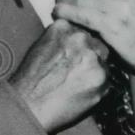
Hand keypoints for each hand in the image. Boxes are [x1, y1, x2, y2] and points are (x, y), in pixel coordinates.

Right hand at [9, 19, 108, 133]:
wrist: (27, 107)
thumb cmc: (28, 82)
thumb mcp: (40, 46)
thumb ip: (63, 38)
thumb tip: (75, 39)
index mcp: (63, 28)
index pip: (84, 28)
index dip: (81, 44)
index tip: (75, 53)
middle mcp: (80, 38)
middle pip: (96, 43)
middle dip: (89, 56)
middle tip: (75, 71)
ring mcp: (92, 57)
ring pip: (103, 61)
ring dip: (95, 70)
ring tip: (74, 83)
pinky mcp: (101, 77)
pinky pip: (107, 79)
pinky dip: (97, 86)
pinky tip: (79, 91)